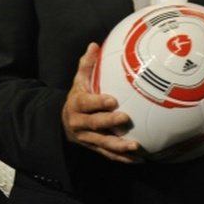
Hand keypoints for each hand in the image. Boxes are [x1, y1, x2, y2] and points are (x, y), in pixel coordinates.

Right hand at [61, 43, 141, 162]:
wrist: (65, 122)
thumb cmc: (79, 96)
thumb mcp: (79, 80)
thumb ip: (87, 64)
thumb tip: (94, 44)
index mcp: (77, 104)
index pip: (87, 103)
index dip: (98, 102)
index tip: (113, 100)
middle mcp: (80, 123)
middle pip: (95, 124)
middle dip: (110, 123)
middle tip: (126, 119)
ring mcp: (88, 138)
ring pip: (103, 143)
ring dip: (119, 146)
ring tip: (135, 147)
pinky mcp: (95, 148)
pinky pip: (108, 155)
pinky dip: (122, 158)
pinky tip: (138, 159)